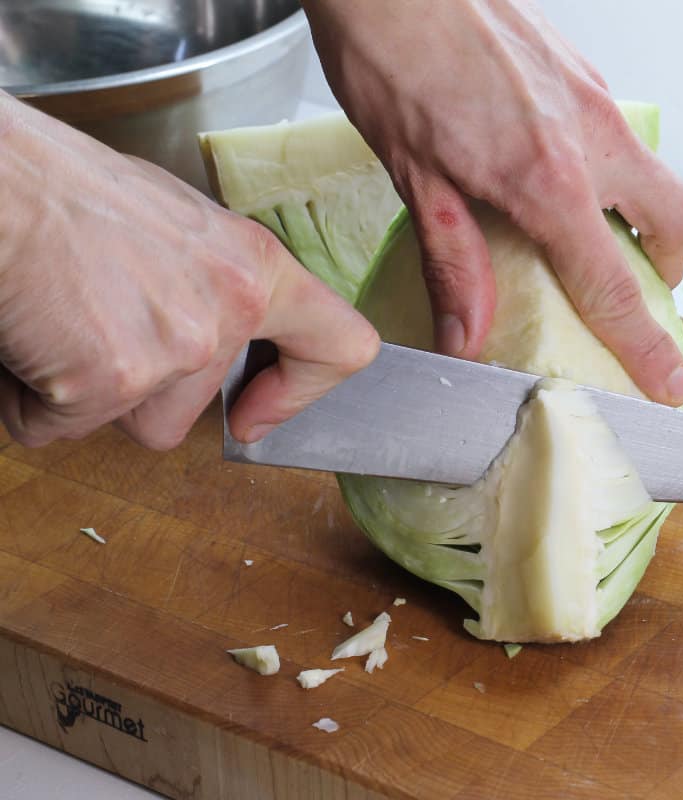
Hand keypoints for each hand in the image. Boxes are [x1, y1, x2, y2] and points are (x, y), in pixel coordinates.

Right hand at [0, 93, 379, 448]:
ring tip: (56, 324)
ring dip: (86, 395)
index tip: (258, 412)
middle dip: (139, 388)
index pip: (341, 345)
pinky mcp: (108, 382)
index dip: (303, 391)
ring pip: (133, 421)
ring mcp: (172, 352)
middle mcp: (227, 313)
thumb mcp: (178, 228)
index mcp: (256, 269)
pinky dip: (28, 399)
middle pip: (195, 407)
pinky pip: (57, 425)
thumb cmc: (66, 189)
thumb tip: (217, 336)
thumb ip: (214, 288)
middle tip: (93, 324)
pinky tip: (24, 339)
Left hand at [302, 0, 682, 405]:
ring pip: (653, 171)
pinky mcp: (579, 69)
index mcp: (549, 179)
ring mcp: (592, 97)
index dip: (646, 344)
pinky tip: (555, 170)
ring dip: (642, 214)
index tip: (670, 381)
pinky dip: (610, 169)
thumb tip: (468, 334)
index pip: (616, 285)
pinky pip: (619, 135)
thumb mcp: (415, 175)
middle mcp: (590, 137)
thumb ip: (455, 261)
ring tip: (593, 234)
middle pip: (675, 220)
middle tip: (633, 291)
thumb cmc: (391, 54)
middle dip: (668, 267)